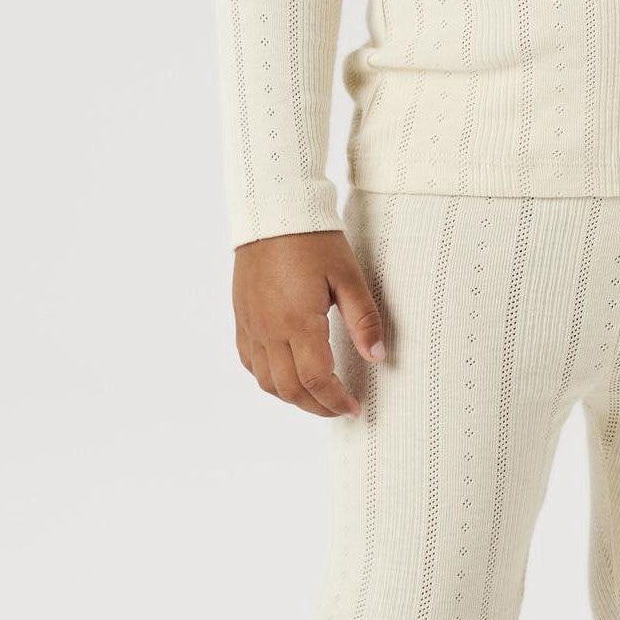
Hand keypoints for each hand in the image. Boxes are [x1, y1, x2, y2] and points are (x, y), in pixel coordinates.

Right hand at [232, 231, 385, 417]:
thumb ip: (364, 320)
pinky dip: (270, 378)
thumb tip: (377, 357)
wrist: (272, 211)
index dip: (336, 401)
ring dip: (294, 397)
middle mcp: (270, 329)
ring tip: (318, 396)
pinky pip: (250, 362)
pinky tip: (289, 375)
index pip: (316, 380)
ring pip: (267, 382)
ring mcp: (252, 325)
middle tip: (340, 408)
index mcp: (298, 321)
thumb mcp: (348, 277)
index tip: (354, 408)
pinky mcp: (242, 318)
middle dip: (318, 407)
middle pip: (291, 389)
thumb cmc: (313, 240)